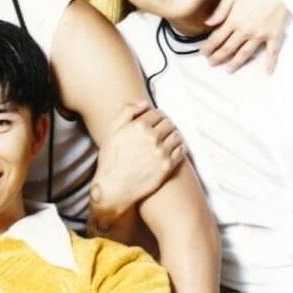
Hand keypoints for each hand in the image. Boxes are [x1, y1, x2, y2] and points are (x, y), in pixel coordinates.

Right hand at [91, 102, 185, 223]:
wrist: (114, 188)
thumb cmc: (110, 160)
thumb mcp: (112, 132)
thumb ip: (127, 112)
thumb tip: (144, 103)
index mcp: (138, 126)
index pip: (157, 113)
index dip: (157, 115)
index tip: (155, 120)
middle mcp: (152, 138)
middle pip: (169, 123)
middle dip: (166, 124)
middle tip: (163, 129)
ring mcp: (161, 152)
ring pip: (177, 136)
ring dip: (174, 134)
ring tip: (168, 138)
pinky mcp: (167, 166)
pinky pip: (181, 151)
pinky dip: (180, 147)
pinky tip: (173, 149)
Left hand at [202, 0, 288, 72]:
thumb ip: (220, 10)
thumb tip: (208, 23)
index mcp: (233, 20)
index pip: (216, 38)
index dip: (208, 47)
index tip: (203, 53)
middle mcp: (245, 30)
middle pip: (228, 48)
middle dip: (218, 57)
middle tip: (211, 63)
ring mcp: (261, 34)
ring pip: (245, 53)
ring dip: (236, 63)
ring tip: (228, 70)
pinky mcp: (275, 34)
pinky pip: (272, 52)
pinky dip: (270, 62)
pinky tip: (267, 71)